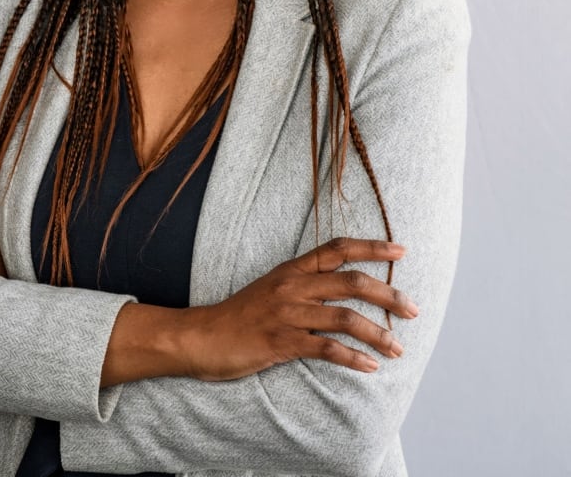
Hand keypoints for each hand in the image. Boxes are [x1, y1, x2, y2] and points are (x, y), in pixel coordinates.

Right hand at [186, 237, 415, 379]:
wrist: (201, 336)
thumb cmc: (239, 316)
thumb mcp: (271, 288)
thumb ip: (303, 285)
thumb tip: (339, 288)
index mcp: (292, 269)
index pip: (338, 249)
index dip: (372, 248)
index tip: (401, 251)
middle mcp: (293, 286)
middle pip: (351, 282)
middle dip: (388, 294)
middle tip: (414, 308)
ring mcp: (287, 313)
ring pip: (345, 317)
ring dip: (378, 333)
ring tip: (398, 348)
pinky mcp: (281, 341)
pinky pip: (326, 349)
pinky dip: (353, 359)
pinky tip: (370, 367)